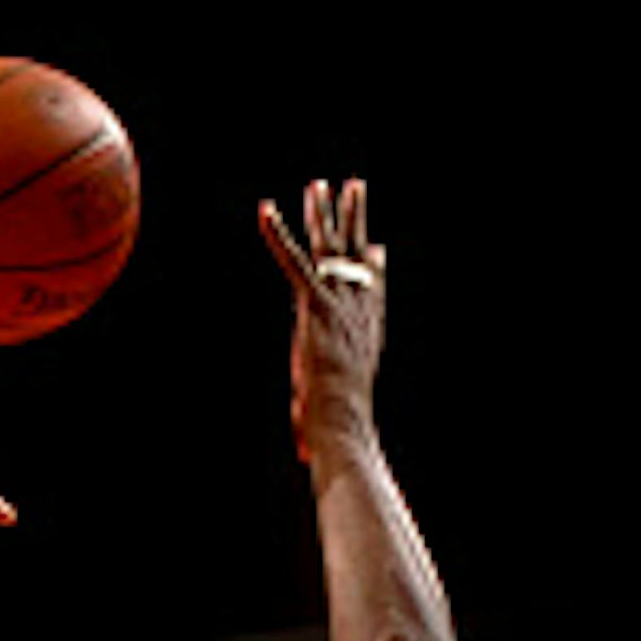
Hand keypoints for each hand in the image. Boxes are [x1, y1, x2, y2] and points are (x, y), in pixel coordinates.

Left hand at [259, 177, 386, 456]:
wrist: (341, 422)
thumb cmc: (336, 427)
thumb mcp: (332, 413)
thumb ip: (321, 419)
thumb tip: (309, 456)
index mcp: (366, 329)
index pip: (373, 286)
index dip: (373, 264)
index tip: (376, 245)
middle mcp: (358, 307)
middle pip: (357, 253)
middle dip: (353, 219)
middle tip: (353, 188)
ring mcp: (338, 302)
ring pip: (331, 246)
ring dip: (324, 213)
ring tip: (320, 184)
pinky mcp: (315, 304)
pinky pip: (293, 261)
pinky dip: (276, 235)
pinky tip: (264, 211)